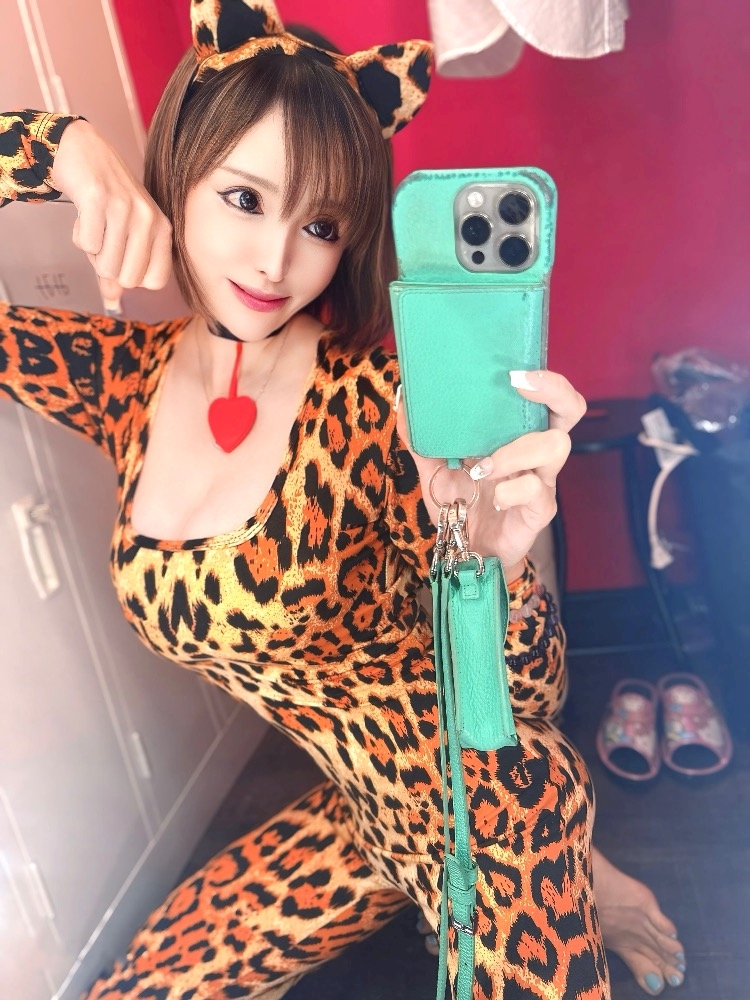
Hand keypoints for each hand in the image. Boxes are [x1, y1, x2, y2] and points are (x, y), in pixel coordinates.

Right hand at [52, 119, 171, 302]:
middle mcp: (149, 219)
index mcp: (162, 229)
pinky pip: (86, 244)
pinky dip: (78, 235)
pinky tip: (83, 214)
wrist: (83, 149)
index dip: (132, 277)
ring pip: (106, 265)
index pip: (155, 282)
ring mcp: (125, 208)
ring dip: (92, 251)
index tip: (123, 257)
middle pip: (128, 279)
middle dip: (108, 266)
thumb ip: (118, 269)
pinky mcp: (98, 199)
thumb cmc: (107, 197)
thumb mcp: (122, 232)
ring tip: (94, 224)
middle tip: (104, 240)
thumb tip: (112, 300)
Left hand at [396, 370, 585, 579]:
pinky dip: (510, 490)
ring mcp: (542, 480)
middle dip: (552, 392)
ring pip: (555, 446)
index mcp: (517, 435)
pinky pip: (536, 490)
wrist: (466, 550)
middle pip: (570, 411)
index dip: (545, 380)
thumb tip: (403, 399)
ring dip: (515, 450)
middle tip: (517, 386)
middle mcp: (536, 453)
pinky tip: (492, 497)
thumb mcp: (433, 467)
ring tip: (482, 467)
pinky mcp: (540, 510)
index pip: (549, 398)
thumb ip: (420, 437)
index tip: (513, 373)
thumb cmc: (460, 502)